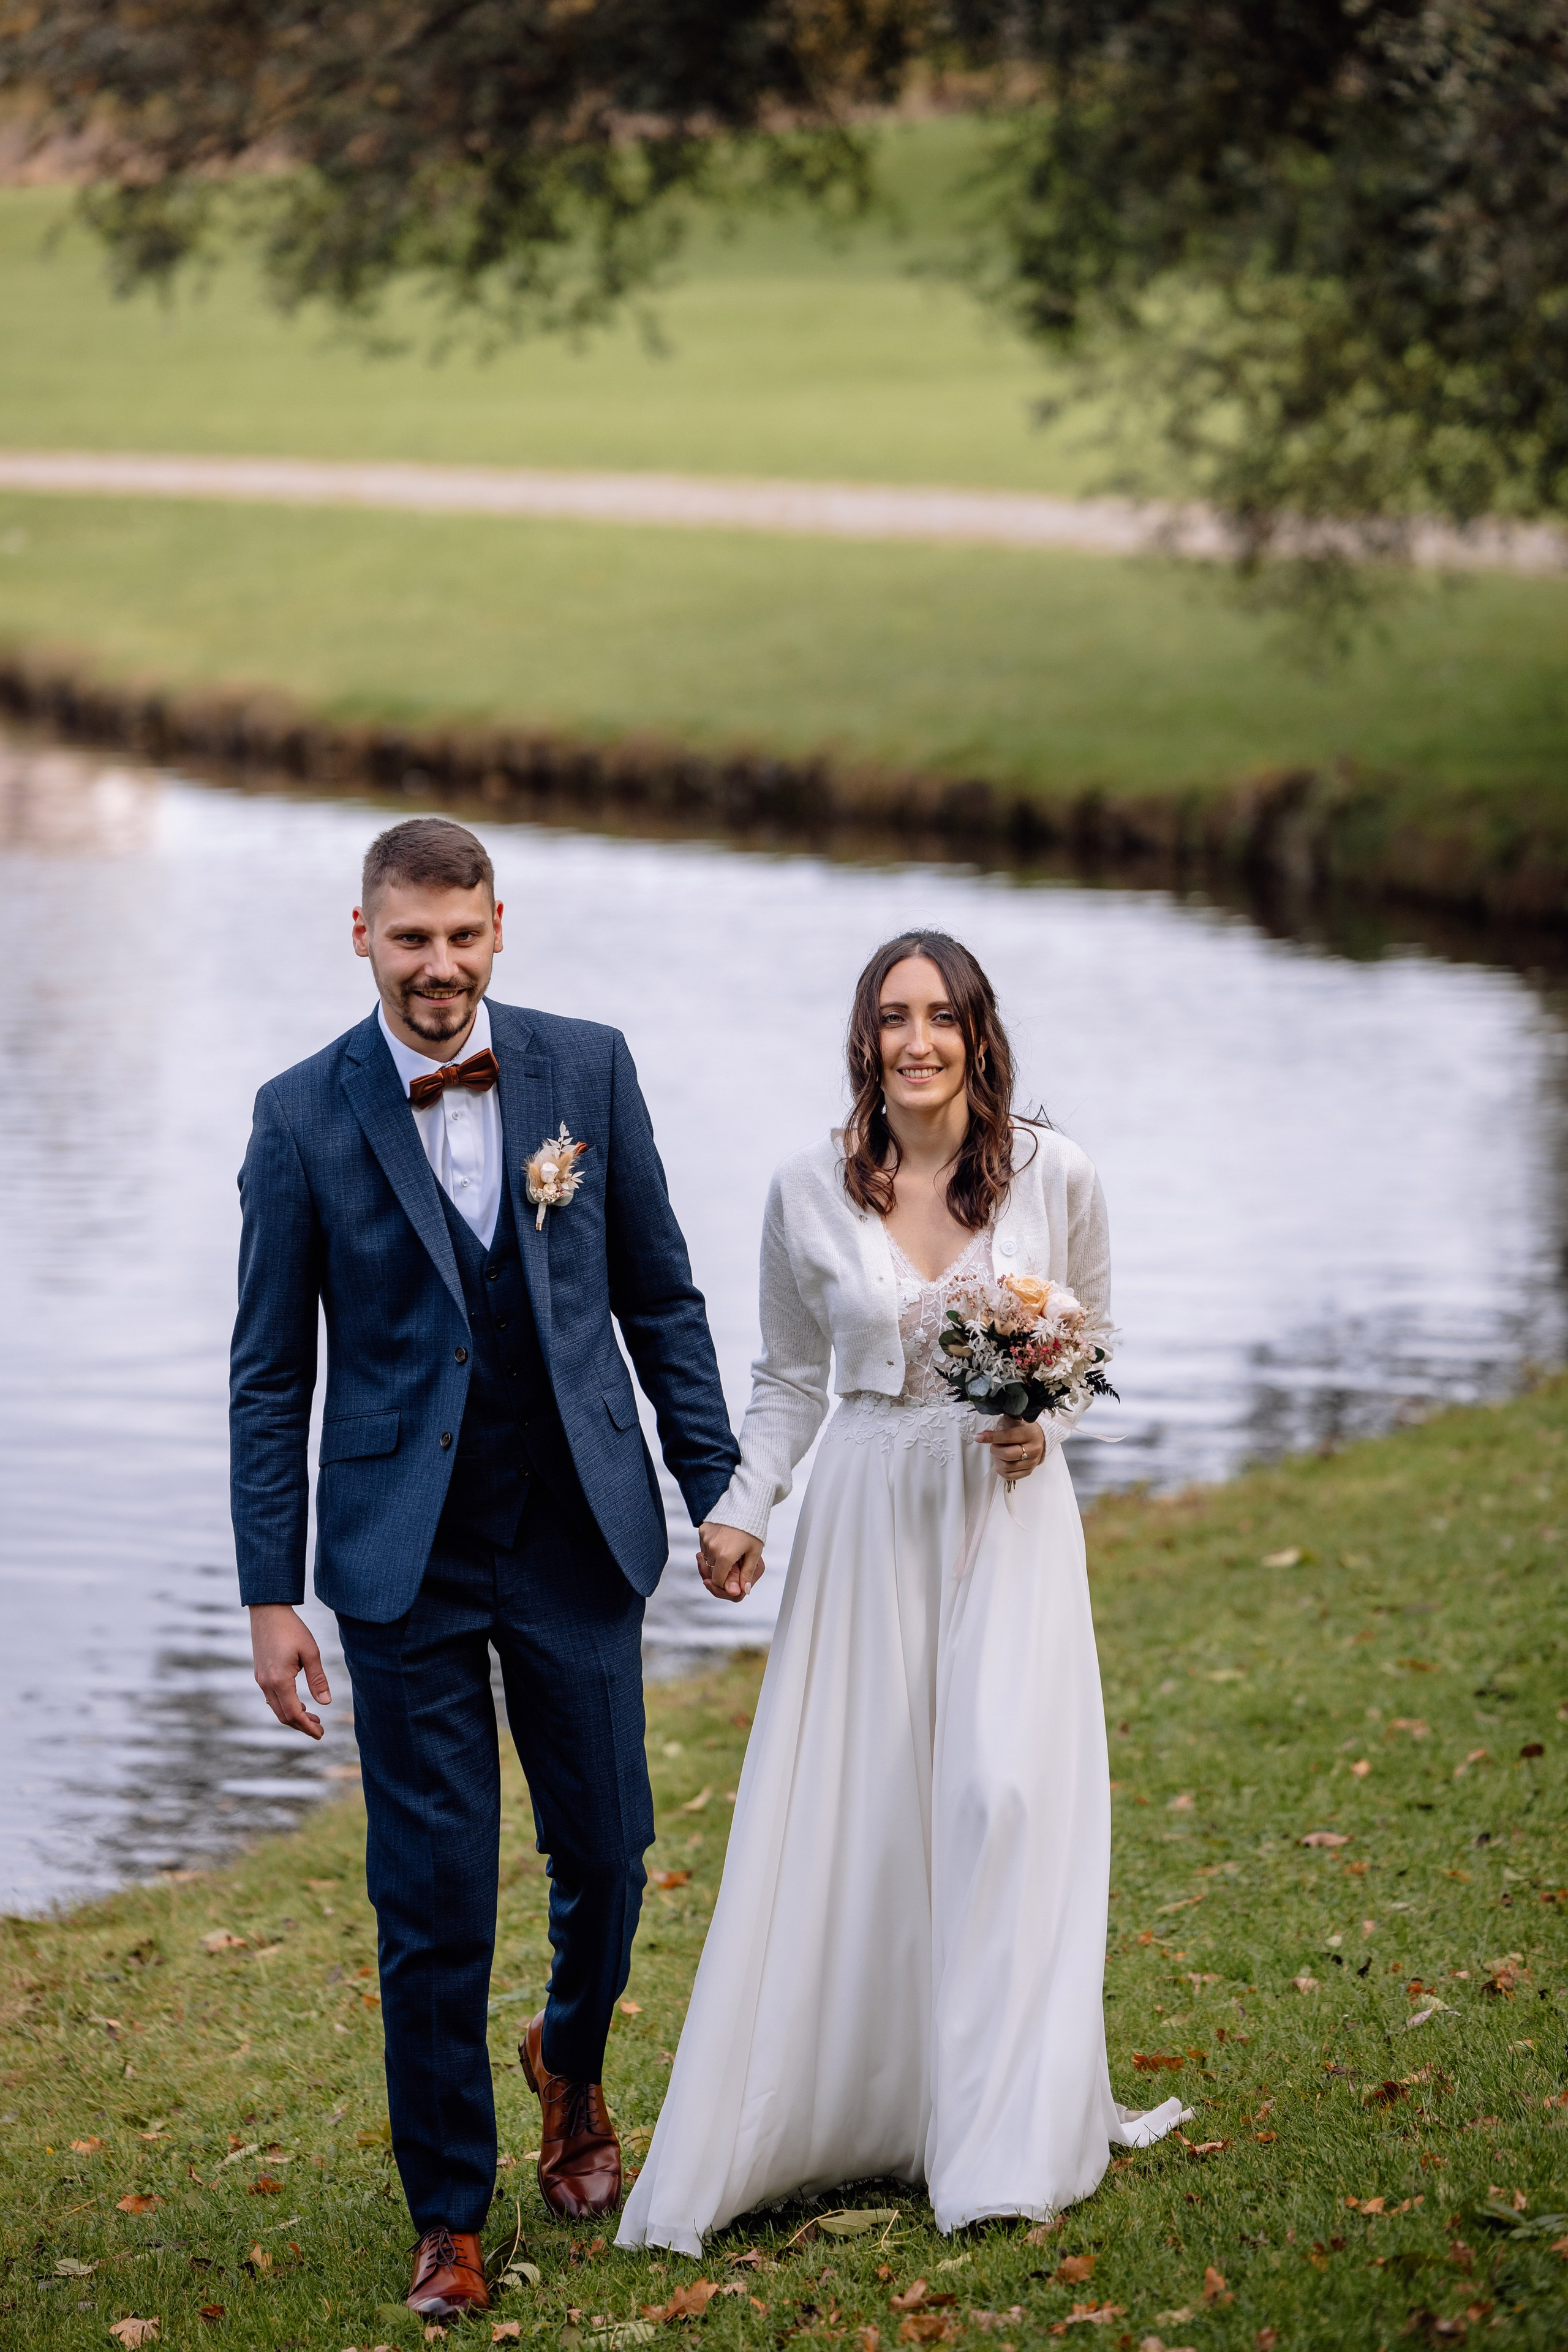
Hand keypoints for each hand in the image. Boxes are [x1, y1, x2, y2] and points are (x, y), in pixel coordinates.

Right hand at [249, 1604, 331, 1738]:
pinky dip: (286, 1705)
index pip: (293, 1714)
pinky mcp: (260, 1674)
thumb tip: (326, 1703)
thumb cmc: (292, 1629)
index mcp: (279, 1680)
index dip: (307, 1727)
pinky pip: (272, 1698)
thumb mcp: (311, 1652)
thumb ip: (317, 1679)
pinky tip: (299, 1702)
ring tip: (312, 1716)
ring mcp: (260, 1680)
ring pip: (276, 1708)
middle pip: (283, 1716)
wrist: (268, 1611)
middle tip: (319, 1728)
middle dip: (301, 1725)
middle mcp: (266, 1684)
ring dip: (294, 1716)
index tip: (320, 1734)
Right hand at [697, 1520, 765, 1603]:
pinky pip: (704, 1546)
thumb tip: (743, 1590)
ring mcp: (705, 1539)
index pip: (718, 1580)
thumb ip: (746, 1574)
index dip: (726, 1582)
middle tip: (734, 1562)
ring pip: (707, 1559)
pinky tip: (724, 1541)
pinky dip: (712, 1548)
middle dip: (722, 1570)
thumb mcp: (754, 1553)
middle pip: (712, 1570)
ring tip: (730, 1549)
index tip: (733, 1577)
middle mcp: (712, 1548)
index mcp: (725, 1556)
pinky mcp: (702, 1531)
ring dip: (716, 1559)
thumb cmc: (752, 1530)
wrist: (745, 1506)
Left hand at [974, 1414, 1047, 1480]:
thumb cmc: (1026, 1429)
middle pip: (1007, 1455)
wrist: (1041, 1439)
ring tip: (998, 1453)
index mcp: (1030, 1433)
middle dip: (995, 1450)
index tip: (979, 1437)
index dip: (991, 1437)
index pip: (1008, 1436)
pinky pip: (1010, 1476)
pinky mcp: (1029, 1471)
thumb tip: (984, 1433)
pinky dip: (1001, 1470)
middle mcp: (1033, 1449)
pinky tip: (1000, 1462)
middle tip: (993, 1446)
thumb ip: (1002, 1425)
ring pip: (1007, 1467)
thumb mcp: (1016, 1421)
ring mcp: (1032, 1461)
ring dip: (997, 1460)